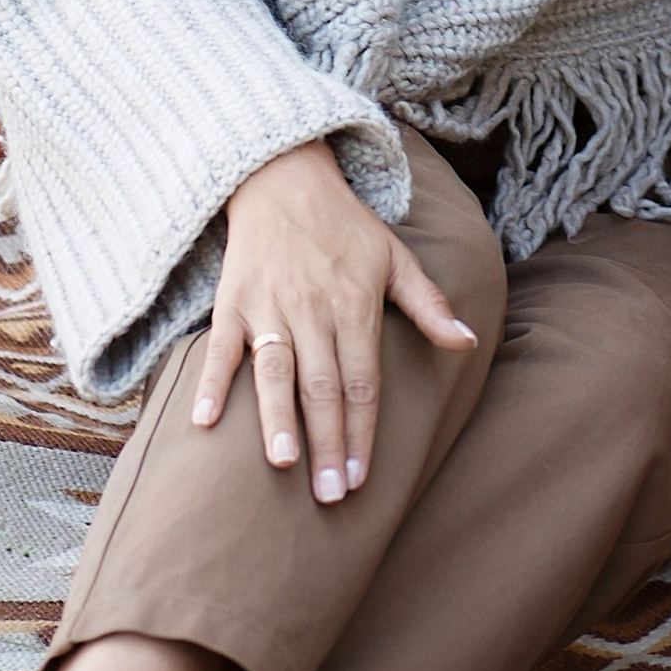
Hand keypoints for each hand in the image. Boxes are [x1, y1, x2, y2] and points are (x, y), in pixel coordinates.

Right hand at [193, 137, 477, 499]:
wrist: (285, 175)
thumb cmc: (346, 226)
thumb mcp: (395, 257)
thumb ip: (429, 305)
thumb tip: (466, 343)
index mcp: (355, 304)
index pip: (362, 381)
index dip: (362, 432)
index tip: (361, 480)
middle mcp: (312, 308)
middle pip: (322, 386)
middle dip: (327, 443)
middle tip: (329, 495)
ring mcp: (269, 306)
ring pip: (275, 371)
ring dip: (277, 419)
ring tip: (284, 463)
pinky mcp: (232, 300)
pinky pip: (220, 348)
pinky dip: (210, 384)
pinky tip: (204, 423)